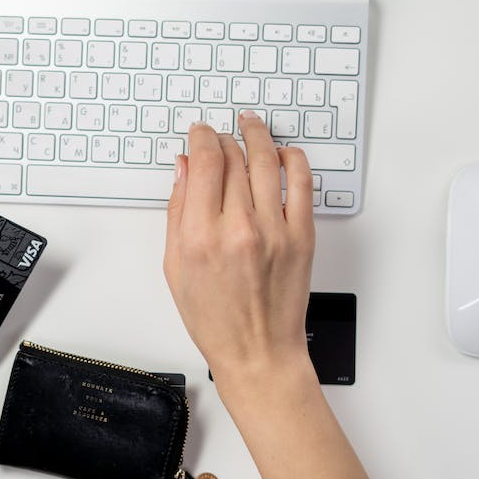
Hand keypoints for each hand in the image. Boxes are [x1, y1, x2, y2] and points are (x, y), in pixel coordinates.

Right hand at [163, 112, 315, 399]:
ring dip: (257, 135)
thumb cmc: (215, 319)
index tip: (199, 133)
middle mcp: (238, 228)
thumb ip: (177, 212)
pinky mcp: (302, 237)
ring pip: (267, 161)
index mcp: (200, 236)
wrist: (258, 352)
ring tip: (251, 126)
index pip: (204, 162)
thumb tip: (183, 169)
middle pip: (234, 158)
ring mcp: (275, 230)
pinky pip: (302, 183)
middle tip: (220, 135)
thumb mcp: (176, 267)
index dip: (201, 138)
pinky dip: (293, 159)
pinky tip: (283, 153)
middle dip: (224, 138)